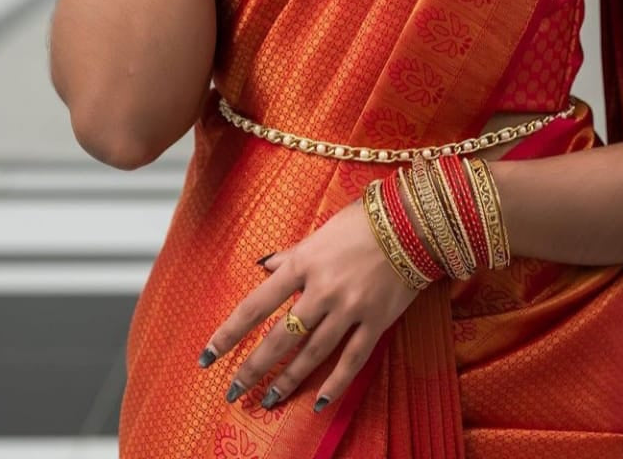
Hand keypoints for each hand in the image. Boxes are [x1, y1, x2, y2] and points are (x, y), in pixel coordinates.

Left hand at [197, 195, 421, 412]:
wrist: (414, 222)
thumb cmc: (364, 220)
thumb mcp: (321, 231)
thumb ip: (293, 254)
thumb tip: (265, 266)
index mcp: (304, 263)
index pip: (256, 304)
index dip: (229, 333)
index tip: (208, 355)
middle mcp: (322, 290)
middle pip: (280, 338)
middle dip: (253, 368)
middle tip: (233, 391)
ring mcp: (350, 309)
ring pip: (312, 354)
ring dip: (288, 380)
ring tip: (269, 400)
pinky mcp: (376, 321)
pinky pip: (352, 360)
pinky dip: (335, 384)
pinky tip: (319, 402)